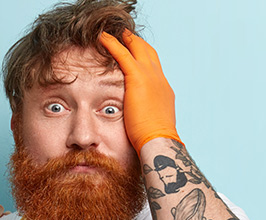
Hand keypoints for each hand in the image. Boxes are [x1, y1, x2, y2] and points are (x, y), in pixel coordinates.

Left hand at [98, 30, 180, 150]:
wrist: (159, 140)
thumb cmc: (154, 140)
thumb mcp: (152, 125)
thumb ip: (145, 118)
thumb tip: (139, 124)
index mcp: (163, 91)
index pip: (154, 69)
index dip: (144, 60)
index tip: (136, 56)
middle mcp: (159, 80)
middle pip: (149, 53)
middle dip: (137, 44)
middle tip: (125, 37)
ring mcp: (150, 77)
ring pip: (138, 48)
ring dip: (126, 39)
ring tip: (112, 33)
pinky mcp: (137, 77)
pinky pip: (123, 53)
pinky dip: (112, 44)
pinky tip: (102, 38)